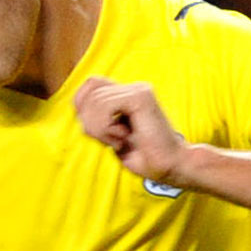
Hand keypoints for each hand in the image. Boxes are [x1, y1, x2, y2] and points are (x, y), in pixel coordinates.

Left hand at [73, 77, 188, 184]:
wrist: (171, 166)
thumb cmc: (145, 157)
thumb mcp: (112, 137)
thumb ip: (97, 120)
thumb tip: (79, 110)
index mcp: (127, 94)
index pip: (92, 84)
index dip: (82, 103)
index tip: (94, 130)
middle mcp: (133, 88)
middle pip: (90, 92)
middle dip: (90, 122)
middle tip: (111, 141)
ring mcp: (138, 90)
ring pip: (95, 101)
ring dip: (100, 129)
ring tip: (119, 141)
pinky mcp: (140, 97)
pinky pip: (105, 106)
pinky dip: (107, 128)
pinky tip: (123, 137)